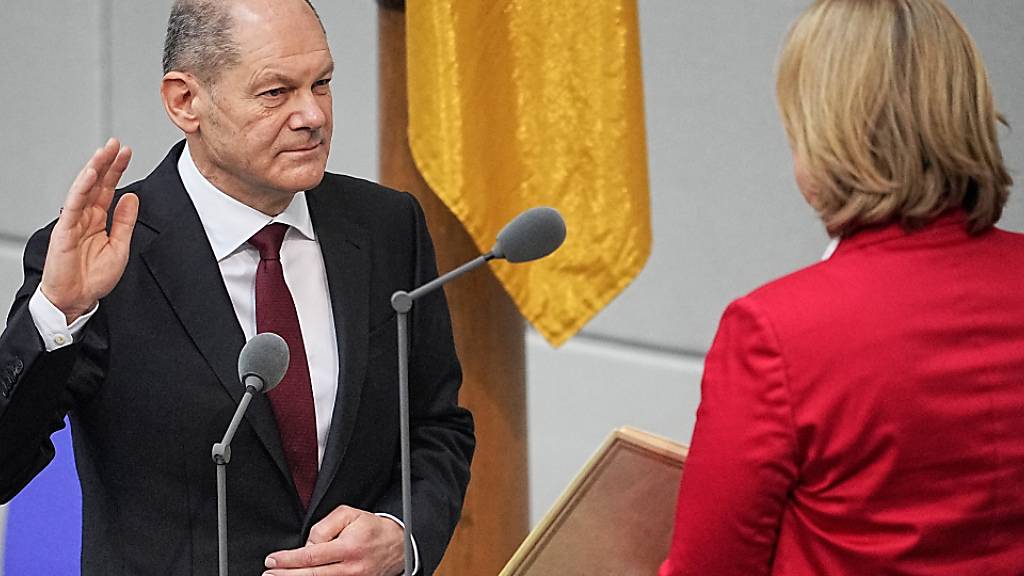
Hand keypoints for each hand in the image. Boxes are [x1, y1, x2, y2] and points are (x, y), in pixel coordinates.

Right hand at [40, 138, 138, 322]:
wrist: (77, 299)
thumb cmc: (94, 278)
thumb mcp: (120, 247)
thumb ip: (125, 221)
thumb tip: (132, 197)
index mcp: (99, 220)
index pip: (109, 189)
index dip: (117, 171)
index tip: (128, 153)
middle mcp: (85, 217)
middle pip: (97, 184)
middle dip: (106, 163)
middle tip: (117, 143)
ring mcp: (73, 222)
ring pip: (84, 189)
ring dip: (95, 169)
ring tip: (105, 152)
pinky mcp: (64, 230)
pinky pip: (74, 205)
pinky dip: (82, 188)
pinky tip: (91, 174)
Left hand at [263, 506, 404, 575]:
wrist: (398, 545)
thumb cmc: (371, 528)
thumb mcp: (349, 515)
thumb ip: (324, 527)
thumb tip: (307, 546)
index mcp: (349, 548)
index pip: (311, 556)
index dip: (288, 560)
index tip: (273, 559)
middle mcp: (351, 569)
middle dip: (286, 575)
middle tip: (269, 573)